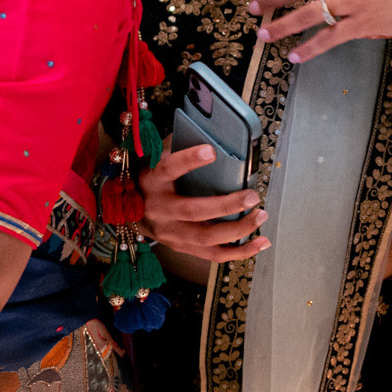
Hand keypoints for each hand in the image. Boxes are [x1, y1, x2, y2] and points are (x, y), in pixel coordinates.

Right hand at [137, 138, 268, 263]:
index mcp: (152, 182)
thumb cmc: (155, 182)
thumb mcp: (158, 162)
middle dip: (226, 206)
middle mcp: (158, 210)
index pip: (168, 169)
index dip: (188, 160)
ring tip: (260, 216)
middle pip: (193, 211)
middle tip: (252, 196)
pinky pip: (213, 255)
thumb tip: (216, 137)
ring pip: (206, 237)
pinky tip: (260, 242)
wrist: (131, 212)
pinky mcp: (182, 247)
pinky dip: (239, 251)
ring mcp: (170, 233)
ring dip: (238, 229)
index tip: (211, 151)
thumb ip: (179, 150)